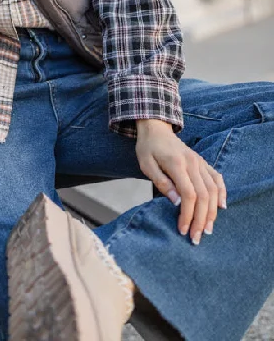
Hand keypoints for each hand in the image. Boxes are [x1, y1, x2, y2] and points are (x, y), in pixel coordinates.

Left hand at [135, 119, 226, 243]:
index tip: (182, 230)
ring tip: (208, 229)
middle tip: (196, 238)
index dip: (188, 215)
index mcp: (177, 163)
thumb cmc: (148, 148)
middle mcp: (193, 163)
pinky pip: (217, 179)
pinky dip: (222, 193)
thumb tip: (175, 202)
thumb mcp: (146, 164)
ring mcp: (200, 162)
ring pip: (213, 190)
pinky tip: (221, 208)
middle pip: (204, 196)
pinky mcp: (203, 163)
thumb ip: (161, 182)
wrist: (156, 129)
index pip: (189, 194)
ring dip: (212, 212)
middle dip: (201, 219)